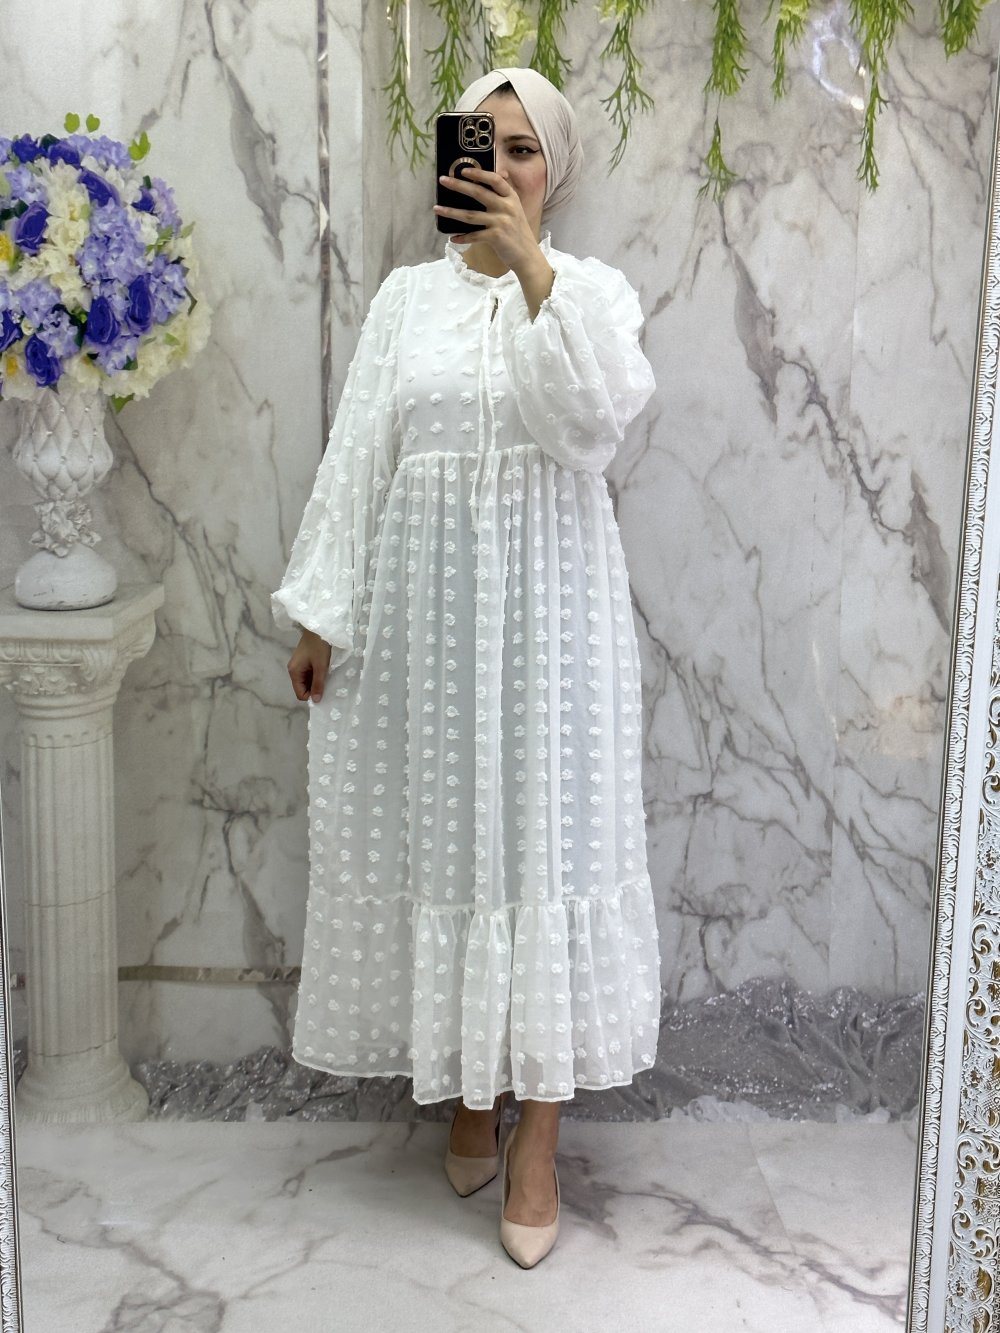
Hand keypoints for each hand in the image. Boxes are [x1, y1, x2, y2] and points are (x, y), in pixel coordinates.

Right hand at [287, 628, 331, 702]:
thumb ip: (318, 684)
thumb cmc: (319, 646)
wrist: (319, 627)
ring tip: (327, 679)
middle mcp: (294, 670)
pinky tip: (325, 673)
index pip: (300, 694)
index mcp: (294, 672)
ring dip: (316, 683)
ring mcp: (299, 665)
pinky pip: (309, 674)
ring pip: (307, 681)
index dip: (311, 697)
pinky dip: (316, 676)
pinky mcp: (304, 661)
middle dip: (314, 690)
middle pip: (303, 688)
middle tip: (328, 687)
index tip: (324, 695)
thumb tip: (316, 701)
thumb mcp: (320, 667)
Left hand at [434, 166, 553, 317]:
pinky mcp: (496, 237)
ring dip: (451, 212)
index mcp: (511, 198)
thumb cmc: (518, 232)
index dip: (479, 173)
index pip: (495, 179)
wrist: (528, 256)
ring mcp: (501, 222)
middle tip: (443, 180)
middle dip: (458, 185)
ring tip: (437, 209)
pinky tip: (452, 238)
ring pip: (470, 215)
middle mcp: (506, 207)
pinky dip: (462, 237)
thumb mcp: (516, 209)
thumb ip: (506, 193)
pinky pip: (474, 235)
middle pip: (478, 193)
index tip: (464, 169)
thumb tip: (500, 174)